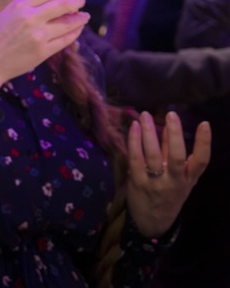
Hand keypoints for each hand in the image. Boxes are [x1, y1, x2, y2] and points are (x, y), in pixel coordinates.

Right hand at [0, 0, 87, 96]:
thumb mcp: (5, 13)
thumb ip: (25, 7)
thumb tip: (49, 2)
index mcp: (19, 5)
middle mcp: (30, 18)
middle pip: (64, 4)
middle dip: (78, 0)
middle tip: (82, 0)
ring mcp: (38, 35)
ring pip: (69, 23)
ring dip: (80, 18)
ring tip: (84, 16)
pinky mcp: (43, 51)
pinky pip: (66, 40)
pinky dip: (75, 33)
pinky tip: (77, 30)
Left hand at [125, 110, 210, 237]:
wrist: (152, 222)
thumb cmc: (167, 194)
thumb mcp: (178, 177)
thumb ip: (172, 153)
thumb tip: (169, 128)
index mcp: (188, 179)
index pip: (202, 162)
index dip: (204, 143)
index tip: (205, 124)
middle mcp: (175, 182)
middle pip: (176, 157)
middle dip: (174, 134)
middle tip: (171, 114)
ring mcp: (155, 183)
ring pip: (153, 155)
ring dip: (149, 133)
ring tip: (145, 115)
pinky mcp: (138, 183)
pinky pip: (135, 158)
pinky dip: (134, 141)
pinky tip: (133, 127)